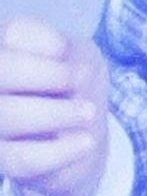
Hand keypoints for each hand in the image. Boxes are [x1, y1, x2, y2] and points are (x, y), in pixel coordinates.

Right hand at [0, 18, 110, 195]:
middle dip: (50, 75)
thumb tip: (71, 72)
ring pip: (9, 115)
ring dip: (58, 112)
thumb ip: (67, 52)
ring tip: (89, 112)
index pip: (14, 35)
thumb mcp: (76, 54)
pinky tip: (86, 141)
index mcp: (3, 51)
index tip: (69, 56)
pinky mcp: (3, 160)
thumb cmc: (71, 82)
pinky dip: (60, 150)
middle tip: (79, 82)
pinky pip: (23, 158)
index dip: (47, 44)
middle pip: (3, 70)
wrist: (78, 132)